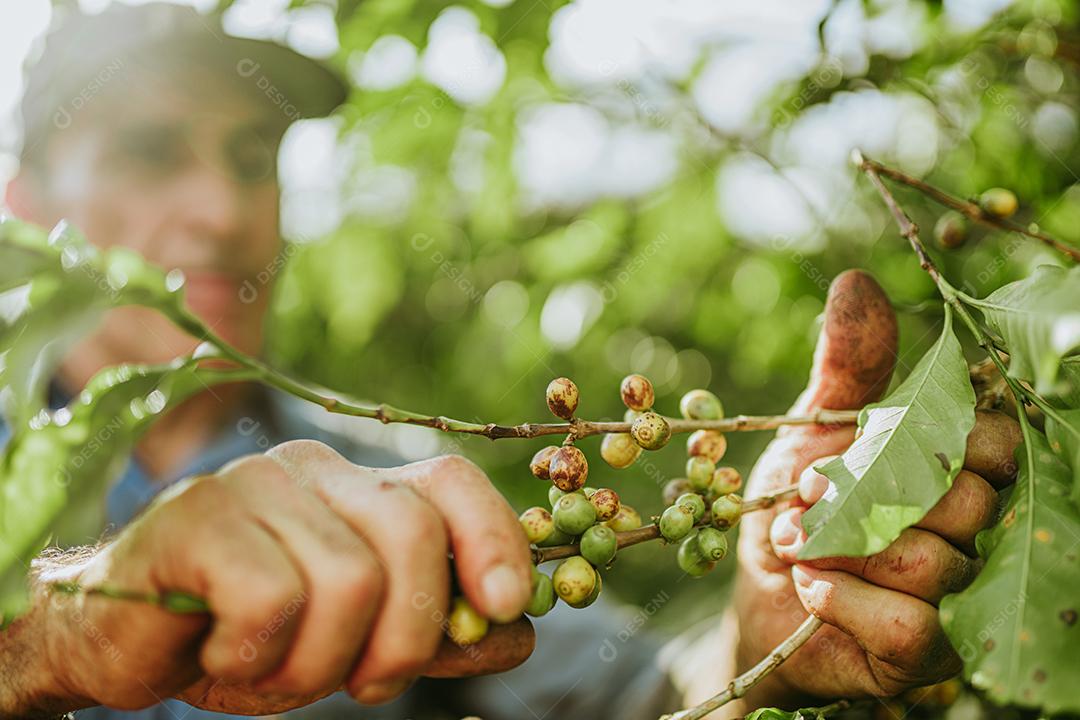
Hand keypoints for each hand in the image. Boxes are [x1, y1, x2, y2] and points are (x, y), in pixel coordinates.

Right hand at [30, 442, 534, 714]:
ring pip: (347, 581)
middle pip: (412, 534)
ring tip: (271, 666)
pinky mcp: (196, 515)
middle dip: (405, 636)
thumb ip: (433, 632)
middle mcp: (312, 468)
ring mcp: (253, 483)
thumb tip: (520, 633)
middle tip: (364, 682)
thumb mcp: (353, 642)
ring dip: (316, 663)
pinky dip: (255, 656)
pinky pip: (273, 599)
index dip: (493, 537)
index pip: (449, 481)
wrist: (118, 642)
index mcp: (357, 487)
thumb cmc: (245, 638)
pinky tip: (220, 650)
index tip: (502, 606)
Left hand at [723, 271, 1004, 709]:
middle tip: (807, 494)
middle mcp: (971, 531)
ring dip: (841, 547)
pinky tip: (811, 587)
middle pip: (963, 500)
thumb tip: (856, 283)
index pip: (993, 440)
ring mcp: (954, 595)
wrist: (755, 591)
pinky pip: (910, 623)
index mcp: (953, 468)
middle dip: (866, 493)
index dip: (929, 435)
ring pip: (933, 561)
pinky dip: (845, 601)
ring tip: (796, 542)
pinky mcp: (923, 653)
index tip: (863, 438)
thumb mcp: (812, 429)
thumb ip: (847, 368)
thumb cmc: (793, 505)